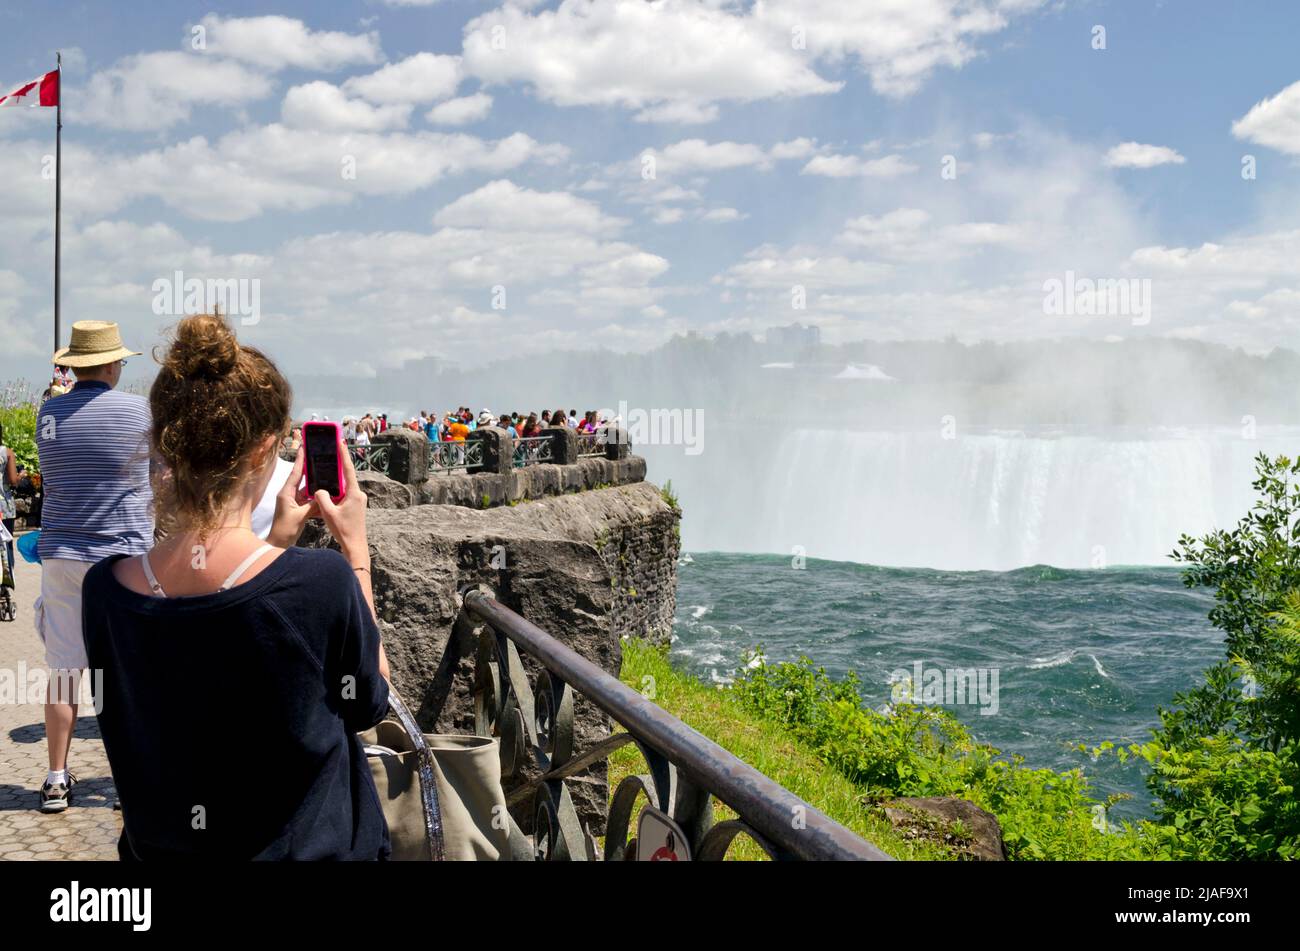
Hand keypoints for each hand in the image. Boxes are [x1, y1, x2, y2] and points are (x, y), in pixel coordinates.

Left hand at [267, 444, 318, 547]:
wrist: (279, 543)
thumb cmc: (285, 530)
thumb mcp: (301, 516)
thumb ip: (313, 505)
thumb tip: (324, 497)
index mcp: (286, 493)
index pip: (295, 473)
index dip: (300, 460)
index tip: (304, 447)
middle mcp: (289, 495)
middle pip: (302, 478)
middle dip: (311, 469)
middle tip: (318, 457)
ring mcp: (294, 502)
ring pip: (308, 490)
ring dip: (317, 487)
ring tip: (328, 478)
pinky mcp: (298, 508)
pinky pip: (310, 501)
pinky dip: (317, 500)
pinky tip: (327, 498)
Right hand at [313, 432, 368, 565]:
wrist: (355, 546)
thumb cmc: (343, 530)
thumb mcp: (328, 512)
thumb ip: (321, 497)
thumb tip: (320, 490)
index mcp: (354, 493)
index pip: (348, 469)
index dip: (343, 454)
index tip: (340, 442)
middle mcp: (358, 494)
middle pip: (345, 477)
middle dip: (336, 467)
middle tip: (329, 452)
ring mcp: (358, 501)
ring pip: (343, 488)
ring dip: (334, 483)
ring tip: (324, 473)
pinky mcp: (355, 507)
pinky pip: (344, 495)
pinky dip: (336, 493)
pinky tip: (327, 493)